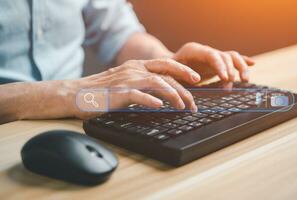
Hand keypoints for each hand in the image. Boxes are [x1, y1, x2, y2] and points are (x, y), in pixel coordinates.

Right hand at [74, 59, 199, 117]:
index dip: (183, 71)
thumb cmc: (101, 92)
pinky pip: (138, 95)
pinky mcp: (118, 93)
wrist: (75, 94)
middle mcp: (134, 69)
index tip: (196, 79)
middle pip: (166, 74)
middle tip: (193, 103)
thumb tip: (163, 96)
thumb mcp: (125, 83)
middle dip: (184, 88)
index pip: (165, 64)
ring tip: (182, 107)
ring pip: (157, 83)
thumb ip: (143, 85)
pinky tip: (160, 106)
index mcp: (136, 66)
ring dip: (173, 95)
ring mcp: (126, 80)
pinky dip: (151, 100)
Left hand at [172, 42, 254, 81]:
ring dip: (241, 68)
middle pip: (225, 56)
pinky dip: (242, 62)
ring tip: (244, 81)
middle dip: (232, 70)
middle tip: (234, 83)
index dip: (221, 66)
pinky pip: (232, 60)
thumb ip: (181, 76)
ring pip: (232, 57)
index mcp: (193, 50)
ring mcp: (212, 56)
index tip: (225, 78)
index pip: (212, 55)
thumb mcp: (171, 74)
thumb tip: (194, 81)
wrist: (166, 67)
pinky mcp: (217, 63)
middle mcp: (206, 51)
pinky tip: (252, 64)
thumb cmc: (167, 72)